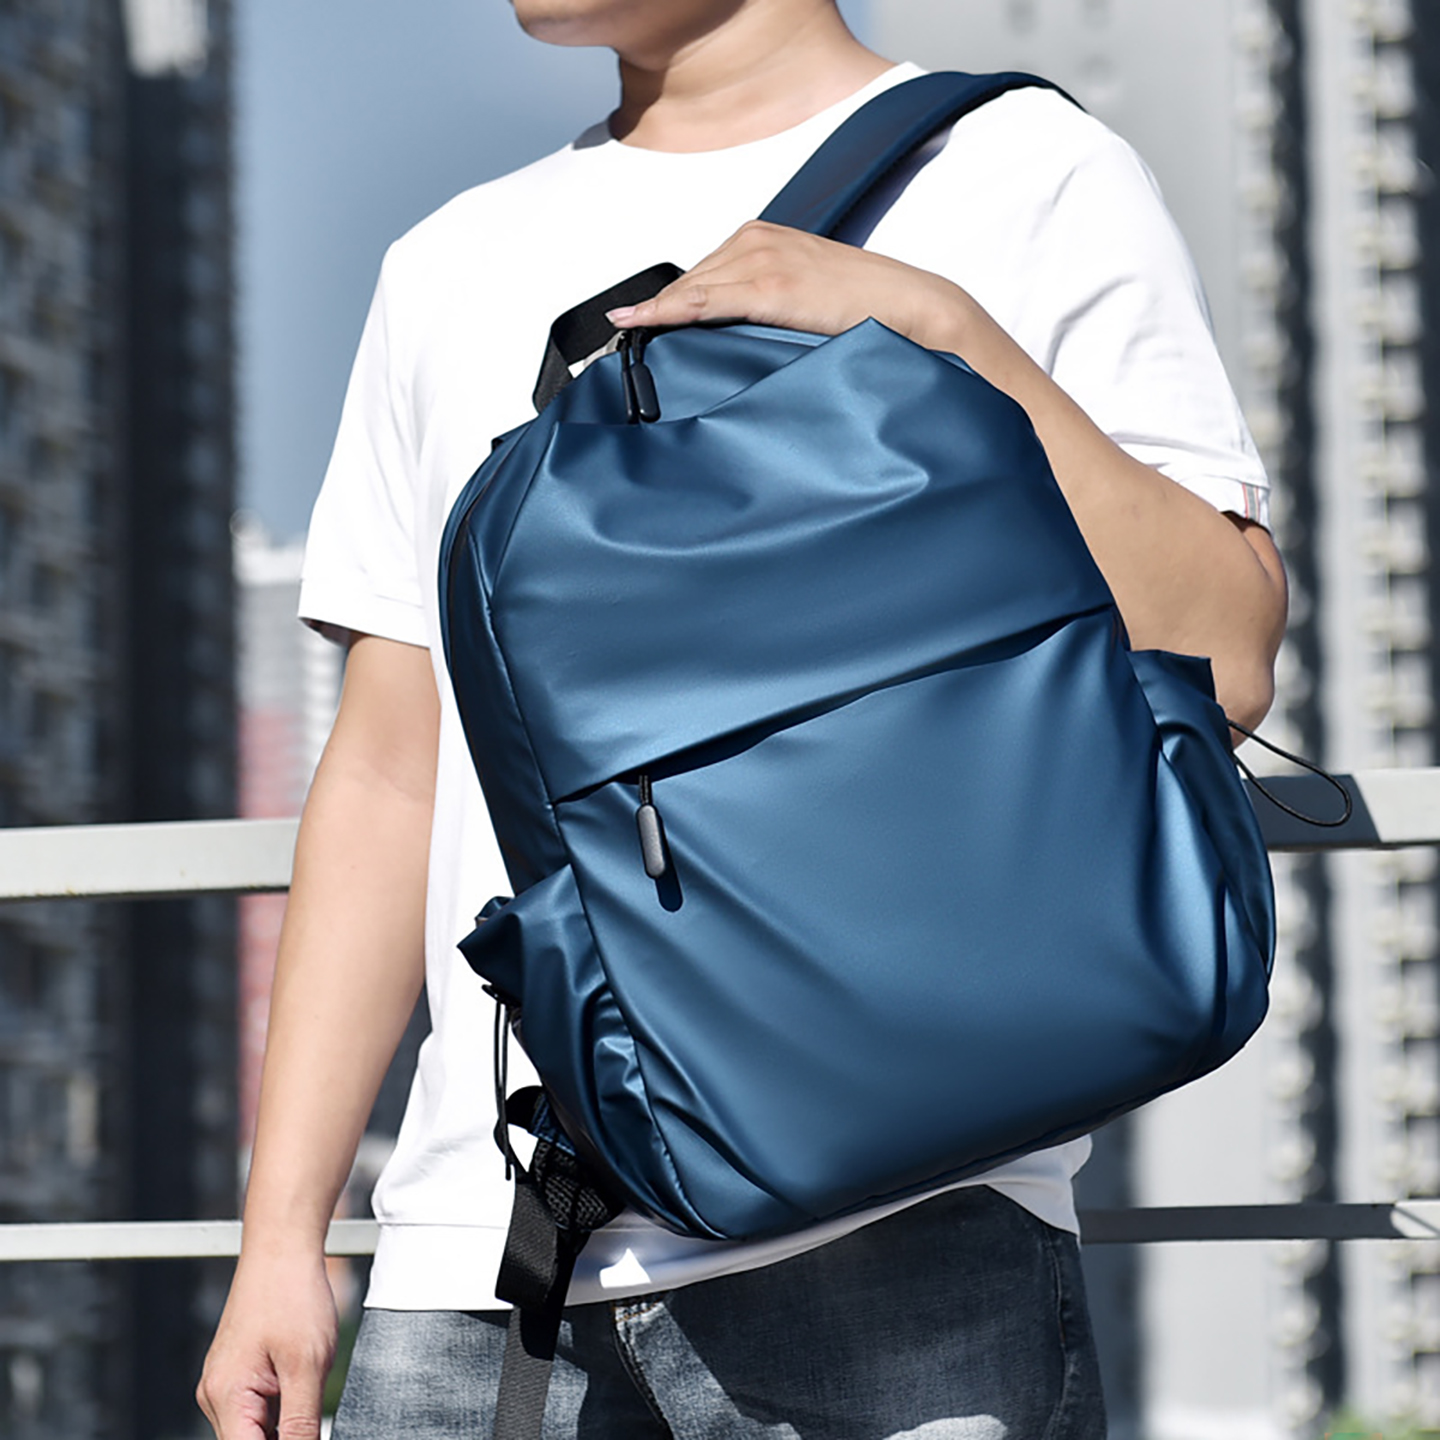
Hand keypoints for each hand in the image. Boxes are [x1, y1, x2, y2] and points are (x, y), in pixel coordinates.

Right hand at [196, 1249, 337, 1439]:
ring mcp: (225, 1385)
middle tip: (311, 1404)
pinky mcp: (238, 1375)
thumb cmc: (292, 1294)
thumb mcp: (308, 1365)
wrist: (282, 1249)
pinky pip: (259, 1410)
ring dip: (286, 1423)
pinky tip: (302, 1382)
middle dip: (286, 1437)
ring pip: (256, 1431)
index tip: (309, 1435)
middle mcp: (216, 1396)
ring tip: (307, 1384)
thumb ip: (302, 1423)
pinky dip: (283, 1407)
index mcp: (226, 1396)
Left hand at [606, 220, 974, 351]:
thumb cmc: (862, 307)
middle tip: (617, 332)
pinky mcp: (771, 284)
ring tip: (619, 331)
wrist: (907, 305)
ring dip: (654, 312)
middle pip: (689, 279)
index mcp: (763, 237)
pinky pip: (705, 300)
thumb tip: (736, 334)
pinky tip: (641, 322)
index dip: (665, 299)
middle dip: (656, 308)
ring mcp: (762, 258)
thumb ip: (767, 302)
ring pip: (691, 289)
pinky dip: (669, 312)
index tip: (631, 317)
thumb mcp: (805, 295)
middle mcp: (756, 239)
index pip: (701, 272)